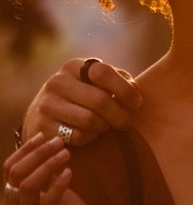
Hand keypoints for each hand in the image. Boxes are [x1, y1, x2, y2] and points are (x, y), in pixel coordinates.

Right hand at [3, 135, 104, 204]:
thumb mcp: (56, 191)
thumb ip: (47, 175)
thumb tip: (46, 146)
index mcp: (15, 201)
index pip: (9, 170)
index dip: (25, 150)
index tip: (44, 136)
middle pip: (16, 175)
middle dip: (37, 154)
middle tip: (59, 143)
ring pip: (28, 187)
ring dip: (48, 165)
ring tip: (66, 155)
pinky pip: (47, 202)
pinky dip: (58, 184)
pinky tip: (70, 173)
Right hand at [24, 56, 141, 146]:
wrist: (43, 111)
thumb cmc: (81, 93)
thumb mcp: (95, 80)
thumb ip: (118, 80)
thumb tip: (135, 90)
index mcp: (73, 67)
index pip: (103, 73)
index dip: (125, 89)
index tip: (137, 103)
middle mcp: (57, 82)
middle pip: (100, 100)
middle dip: (120, 115)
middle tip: (126, 122)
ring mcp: (47, 105)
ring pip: (90, 120)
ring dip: (105, 126)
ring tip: (107, 126)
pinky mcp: (42, 126)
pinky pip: (77, 136)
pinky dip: (90, 137)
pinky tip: (91, 133)